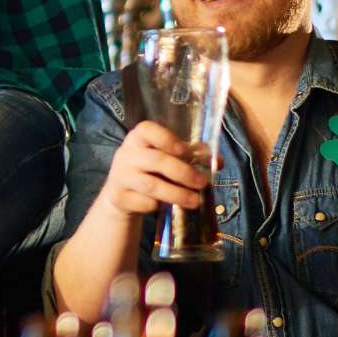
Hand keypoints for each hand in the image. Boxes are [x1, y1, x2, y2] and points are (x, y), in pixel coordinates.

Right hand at [91, 121, 215, 219]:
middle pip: (156, 160)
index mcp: (138, 138)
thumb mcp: (166, 158)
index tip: (184, 150)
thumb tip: (218, 161)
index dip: (167, 138)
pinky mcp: (119, 197)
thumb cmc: (151, 170)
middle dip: (183, 172)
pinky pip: (144, 202)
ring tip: (195, 201)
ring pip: (151, 185)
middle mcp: (126, 154)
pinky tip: (167, 207)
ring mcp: (120, 175)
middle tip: (202, 182)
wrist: (121, 193)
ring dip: (177, 194)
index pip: (147, 129)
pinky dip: (158, 206)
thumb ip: (190, 155)